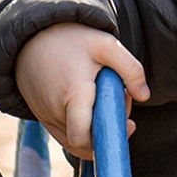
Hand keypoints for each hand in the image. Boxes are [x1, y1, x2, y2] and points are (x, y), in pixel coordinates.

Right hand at [15, 22, 148, 160]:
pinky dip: (80, 126)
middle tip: (116, 99)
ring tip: (99, 96)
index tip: (125, 125)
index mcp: (72, 94)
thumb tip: (144, 96)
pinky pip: (63, 133)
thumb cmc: (71, 39)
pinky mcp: (40, 116)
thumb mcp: (106, 44)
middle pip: (85, 139)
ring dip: (93, 126)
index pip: (82, 138)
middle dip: (107, 128)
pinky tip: (88, 104)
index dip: (105, 141)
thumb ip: (131, 68)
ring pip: (74, 138)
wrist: (32, 35)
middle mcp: (54, 110)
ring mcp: (44, 116)